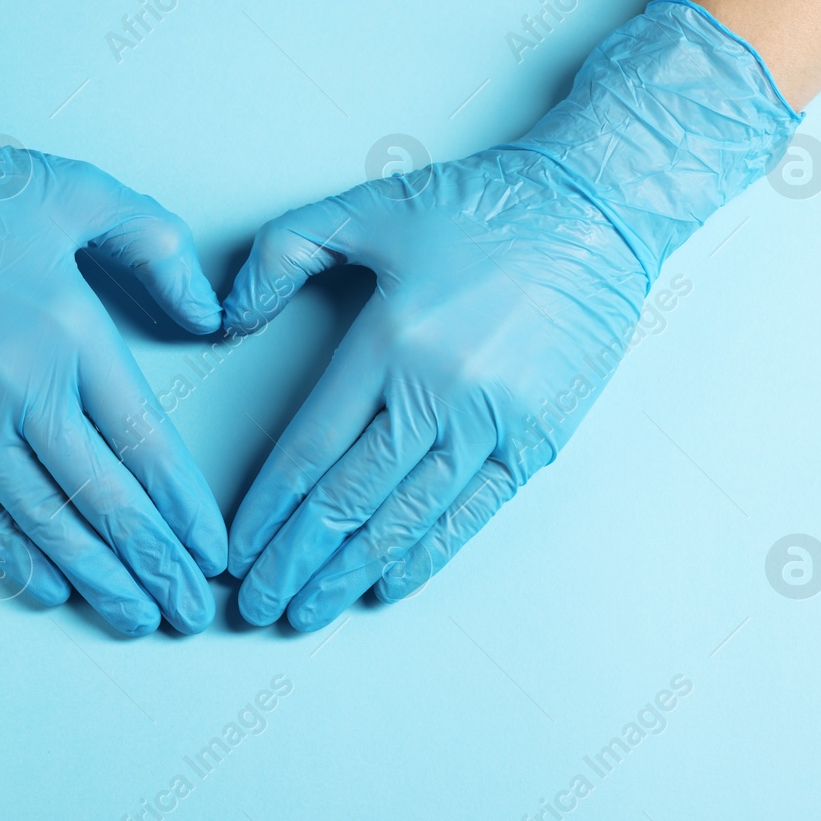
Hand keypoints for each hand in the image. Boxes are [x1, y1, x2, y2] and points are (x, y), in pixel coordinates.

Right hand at [0, 0, 225, 635]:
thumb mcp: (86, 193)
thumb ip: (160, 249)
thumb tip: (210, 319)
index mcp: (73, 331)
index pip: (146, 444)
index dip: (185, 509)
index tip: (213, 552)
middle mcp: (22, 384)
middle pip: (105, 498)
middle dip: (156, 564)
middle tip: (190, 613)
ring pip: (42, 518)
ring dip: (96, 577)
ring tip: (135, 618)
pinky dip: (11, 557)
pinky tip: (49, 591)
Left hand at [223, 0, 798, 630]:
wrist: (594, 211)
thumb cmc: (480, 207)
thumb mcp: (363, 207)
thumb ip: (280, 254)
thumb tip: (225, 318)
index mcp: (386, 343)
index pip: (308, 452)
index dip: (267, 512)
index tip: (236, 553)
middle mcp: (436, 395)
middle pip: (347, 503)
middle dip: (294, 563)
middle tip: (258, 606)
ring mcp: (491, 425)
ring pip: (403, 521)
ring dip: (348, 575)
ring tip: (306, 613)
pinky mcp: (536, 442)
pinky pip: (469, 516)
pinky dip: (423, 556)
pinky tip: (386, 585)